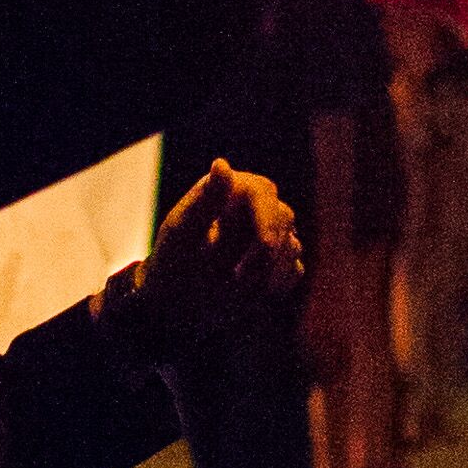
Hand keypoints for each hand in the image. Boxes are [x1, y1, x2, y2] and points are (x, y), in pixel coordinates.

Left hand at [122, 158, 304, 352]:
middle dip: (265, 254)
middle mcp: (254, 205)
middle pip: (283, 218)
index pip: (262, 193)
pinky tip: (251, 294)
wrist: (176, 302)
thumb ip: (205, 201)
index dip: (268, 220)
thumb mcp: (183, 234)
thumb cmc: (173, 262)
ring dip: (267, 273)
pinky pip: (294, 269)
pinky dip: (276, 284)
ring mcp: (270, 232)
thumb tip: (221, 164)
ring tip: (232, 289)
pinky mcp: (280, 259)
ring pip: (292, 245)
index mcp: (228, 189)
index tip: (266, 247)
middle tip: (236, 280)